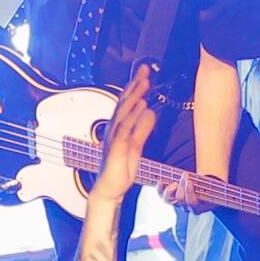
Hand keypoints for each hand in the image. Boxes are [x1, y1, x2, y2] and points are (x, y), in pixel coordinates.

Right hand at [96, 63, 161, 191]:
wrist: (109, 189)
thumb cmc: (120, 168)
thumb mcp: (136, 145)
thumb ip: (142, 129)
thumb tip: (150, 112)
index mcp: (120, 127)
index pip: (128, 103)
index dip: (135, 87)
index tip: (145, 72)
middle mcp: (115, 129)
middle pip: (125, 103)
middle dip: (135, 86)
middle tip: (145, 71)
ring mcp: (114, 138)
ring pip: (124, 113)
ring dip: (134, 97)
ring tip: (145, 84)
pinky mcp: (116, 149)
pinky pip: (125, 131)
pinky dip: (133, 118)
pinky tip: (141, 108)